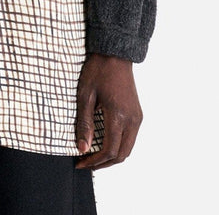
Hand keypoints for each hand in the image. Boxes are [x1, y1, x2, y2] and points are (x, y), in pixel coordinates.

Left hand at [74, 51, 142, 169]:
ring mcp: (137, 117)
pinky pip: (130, 138)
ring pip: (128, 149)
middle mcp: (132, 119)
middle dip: (103, 164)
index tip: (80, 163)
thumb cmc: (98, 71)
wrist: (115, 54)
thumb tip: (82, 148)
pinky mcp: (138, 114)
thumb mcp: (85, 95)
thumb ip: (84, 123)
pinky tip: (104, 144)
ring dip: (112, 157)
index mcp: (118, 115)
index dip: (94, 161)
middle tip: (86, 163)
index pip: (109, 150)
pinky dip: (119, 147)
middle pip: (121, 155)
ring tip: (94, 157)